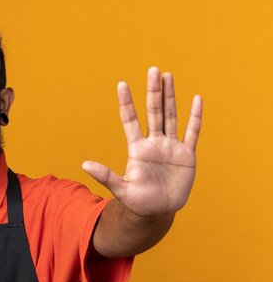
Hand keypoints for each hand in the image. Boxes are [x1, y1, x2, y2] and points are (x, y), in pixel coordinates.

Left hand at [83, 67, 202, 216]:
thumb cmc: (137, 202)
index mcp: (137, 149)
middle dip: (153, 91)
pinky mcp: (186, 155)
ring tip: (168, 76)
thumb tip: (84, 164)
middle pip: (153, 111)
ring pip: (171, 116)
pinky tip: (197, 99)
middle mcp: (154, 143)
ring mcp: (170, 147)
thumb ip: (105, 175)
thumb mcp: (121, 189)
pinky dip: (195, 117)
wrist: (157, 212)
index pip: (130, 120)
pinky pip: (192, 132)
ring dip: (170, 97)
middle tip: (153, 69)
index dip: (127, 103)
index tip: (122, 84)